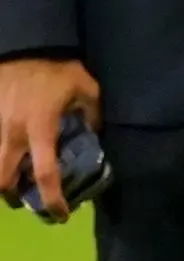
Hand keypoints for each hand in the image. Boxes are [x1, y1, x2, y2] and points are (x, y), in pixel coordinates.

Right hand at [0, 57, 100, 222]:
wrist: (22, 45)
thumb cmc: (54, 67)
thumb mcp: (84, 85)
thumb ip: (93, 111)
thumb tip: (97, 133)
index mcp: (40, 128)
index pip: (45, 173)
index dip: (53, 199)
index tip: (63, 214)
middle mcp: (13, 135)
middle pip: (3, 182)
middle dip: (15, 197)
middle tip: (30, 197)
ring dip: (4, 181)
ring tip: (18, 180)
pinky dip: (0, 159)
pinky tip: (11, 156)